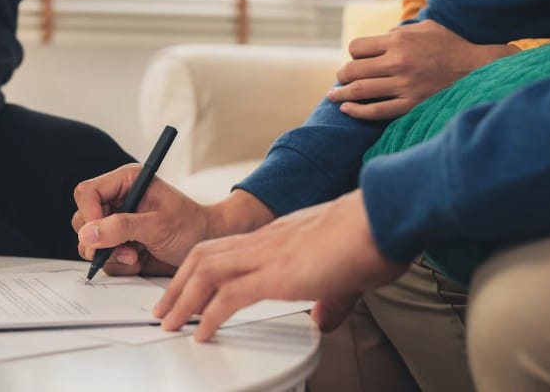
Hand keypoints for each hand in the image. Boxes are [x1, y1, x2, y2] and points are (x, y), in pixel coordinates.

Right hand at [73, 165, 273, 276]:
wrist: (207, 245)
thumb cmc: (191, 226)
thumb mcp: (158, 225)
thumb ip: (122, 228)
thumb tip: (87, 234)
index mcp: (126, 182)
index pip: (87, 193)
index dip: (89, 215)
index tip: (99, 236)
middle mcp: (117, 200)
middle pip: (83, 219)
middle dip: (101, 241)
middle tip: (128, 251)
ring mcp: (116, 222)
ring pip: (89, 242)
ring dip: (111, 255)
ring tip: (137, 256)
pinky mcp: (118, 242)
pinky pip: (102, 257)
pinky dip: (119, 264)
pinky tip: (140, 259)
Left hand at [153, 190, 406, 341]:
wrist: (385, 215)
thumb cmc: (374, 235)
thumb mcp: (346, 273)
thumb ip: (330, 296)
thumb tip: (324, 318)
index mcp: (278, 237)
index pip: (226, 248)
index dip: (201, 269)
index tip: (188, 289)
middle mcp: (266, 241)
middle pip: (204, 256)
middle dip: (178, 283)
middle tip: (164, 307)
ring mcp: (268, 255)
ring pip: (206, 271)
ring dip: (183, 298)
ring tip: (170, 322)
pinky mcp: (277, 274)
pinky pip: (229, 297)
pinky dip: (209, 316)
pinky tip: (202, 334)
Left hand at [328, 20, 517, 119]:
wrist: (479, 68)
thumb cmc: (451, 45)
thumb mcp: (426, 28)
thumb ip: (399, 31)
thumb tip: (380, 38)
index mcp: (399, 40)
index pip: (356, 48)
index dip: (353, 54)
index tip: (355, 60)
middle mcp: (397, 62)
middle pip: (352, 69)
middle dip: (342, 75)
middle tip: (340, 79)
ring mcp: (403, 85)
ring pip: (359, 90)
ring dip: (341, 94)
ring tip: (333, 95)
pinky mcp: (410, 104)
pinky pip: (375, 111)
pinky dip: (356, 111)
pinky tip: (346, 110)